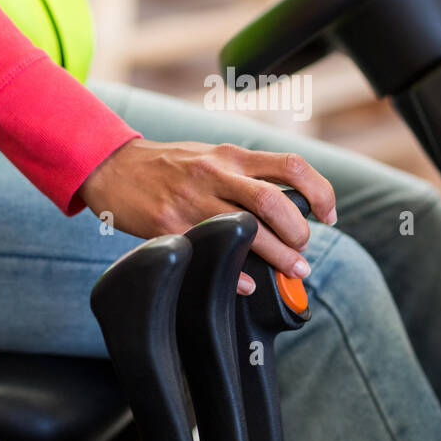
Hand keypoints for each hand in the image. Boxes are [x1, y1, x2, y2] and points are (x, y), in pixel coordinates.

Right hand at [77, 138, 336, 294]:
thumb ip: (246, 175)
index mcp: (231, 156)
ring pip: (248, 229)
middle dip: (298, 233)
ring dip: (278, 256)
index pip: (291, 166)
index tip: (328, 215)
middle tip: (302, 251)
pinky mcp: (168, 225)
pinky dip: (234, 273)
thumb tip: (289, 205)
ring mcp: (192, 200)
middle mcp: (216, 174)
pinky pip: (209, 252)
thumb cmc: (167, 166)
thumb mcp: (211, 156)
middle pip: (275, 202)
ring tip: (291, 270)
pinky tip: (246, 284)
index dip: (320, 192)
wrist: (112, 166)